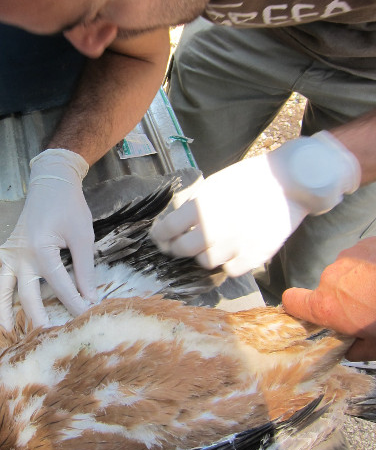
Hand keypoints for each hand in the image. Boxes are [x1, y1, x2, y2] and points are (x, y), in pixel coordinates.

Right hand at [0, 149, 96, 328]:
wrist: (53, 182)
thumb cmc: (69, 207)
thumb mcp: (82, 237)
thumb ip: (84, 270)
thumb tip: (90, 298)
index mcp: (42, 250)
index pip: (60, 285)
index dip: (75, 302)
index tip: (87, 316)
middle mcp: (22, 254)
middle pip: (28, 293)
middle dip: (38, 316)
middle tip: (47, 336)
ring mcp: (11, 251)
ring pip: (3, 285)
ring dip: (2, 307)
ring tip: (5, 329)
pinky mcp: (7, 247)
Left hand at [150, 132, 359, 276]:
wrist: (289, 183)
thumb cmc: (249, 179)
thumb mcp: (213, 185)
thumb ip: (193, 206)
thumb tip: (176, 223)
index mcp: (201, 207)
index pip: (167, 230)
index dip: (159, 235)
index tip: (159, 236)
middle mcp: (214, 230)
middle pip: (182, 250)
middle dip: (175, 247)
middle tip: (176, 245)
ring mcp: (234, 246)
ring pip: (205, 262)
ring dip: (202, 254)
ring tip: (208, 245)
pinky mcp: (253, 257)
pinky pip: (229, 270)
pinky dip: (226, 263)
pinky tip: (230, 251)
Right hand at [283, 238, 375, 360]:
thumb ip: (359, 349)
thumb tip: (352, 349)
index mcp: (328, 307)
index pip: (292, 301)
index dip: (299, 306)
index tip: (311, 312)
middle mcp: (331, 279)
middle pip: (327, 288)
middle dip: (345, 297)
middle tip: (370, 307)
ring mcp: (348, 257)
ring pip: (347, 271)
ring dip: (360, 280)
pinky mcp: (367, 243)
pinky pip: (363, 257)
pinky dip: (374, 265)